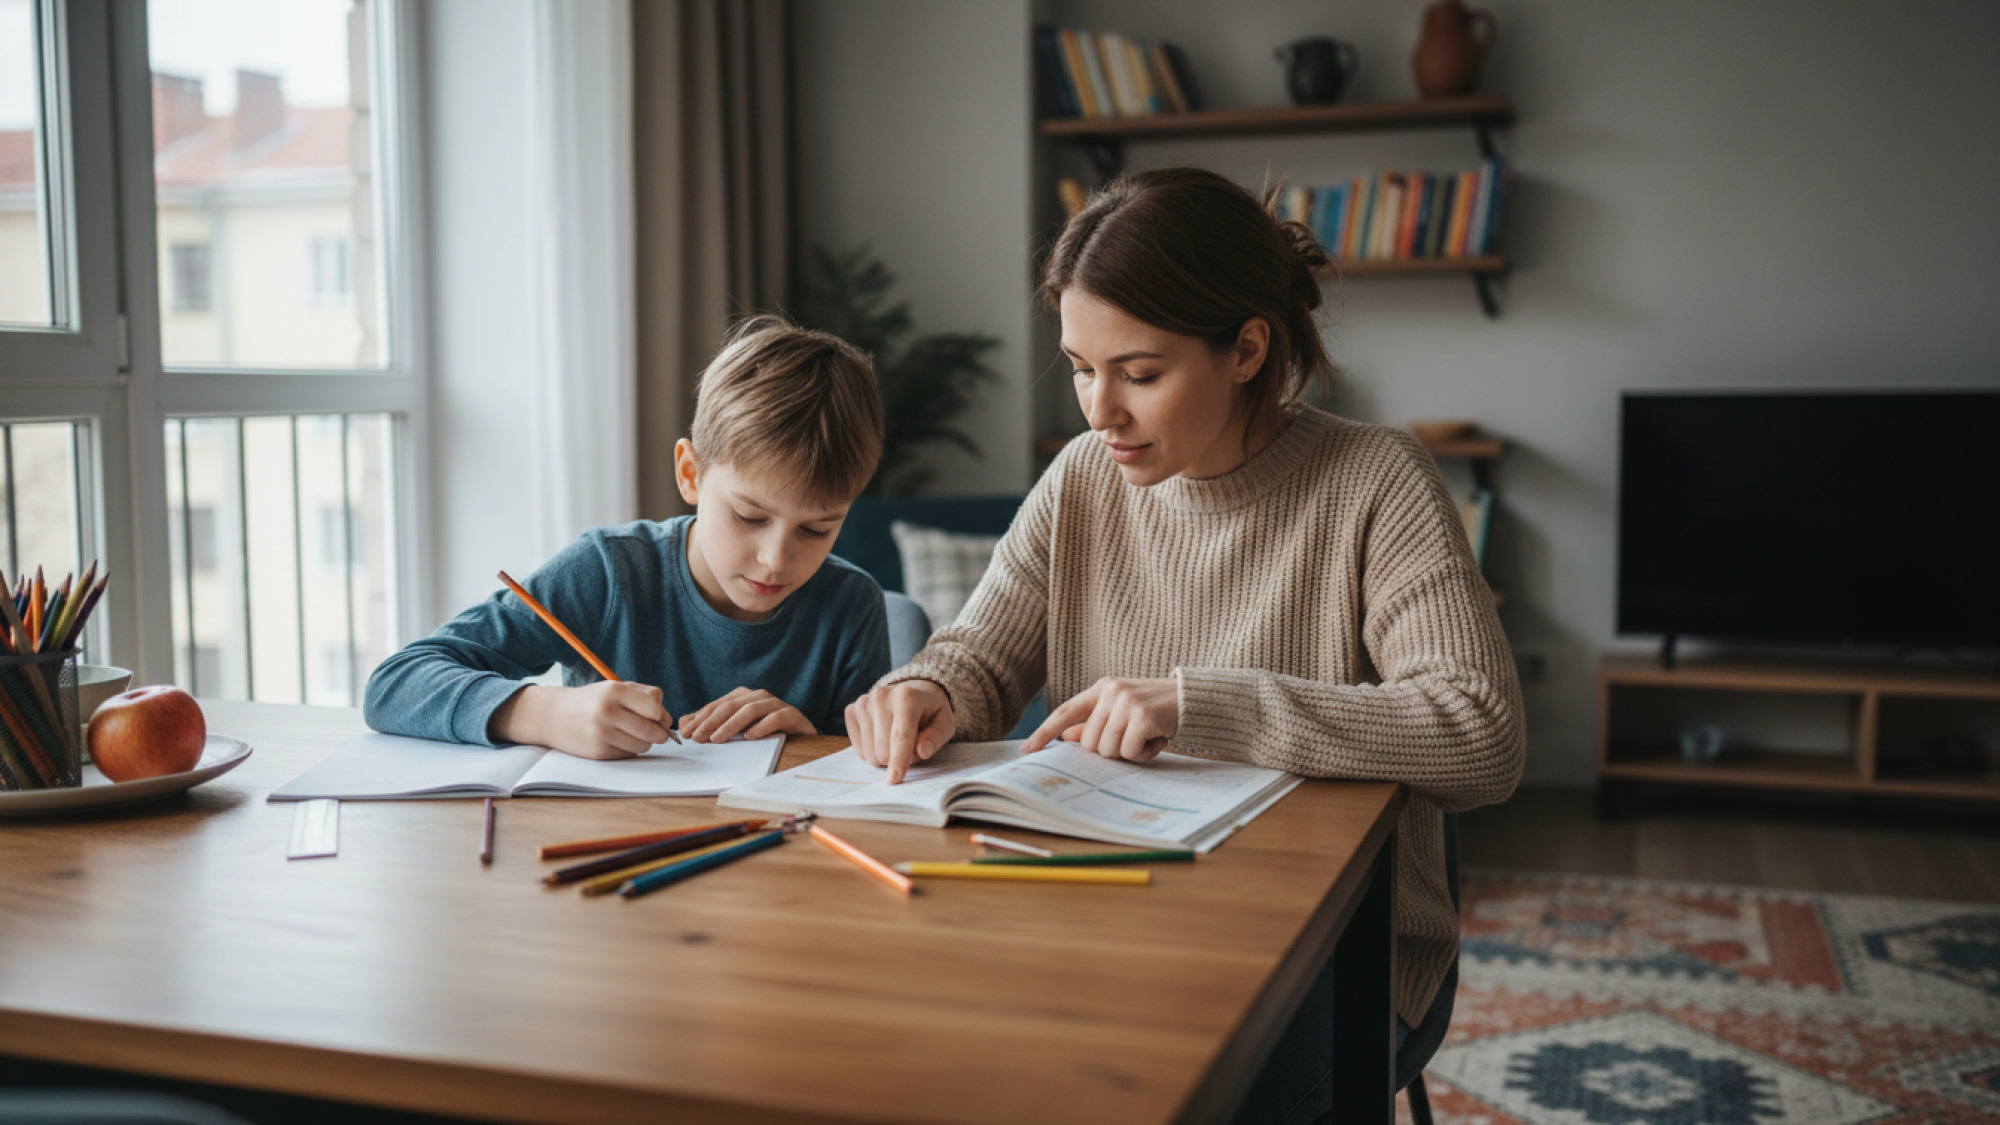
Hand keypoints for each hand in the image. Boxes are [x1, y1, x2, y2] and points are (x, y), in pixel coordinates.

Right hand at [492, 682, 673, 759]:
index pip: (655, 708)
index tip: (660, 719)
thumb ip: (646, 697)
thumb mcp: (617, 688)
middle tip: (657, 733)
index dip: (663, 716)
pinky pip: (628, 755)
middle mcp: (607, 711)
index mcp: (614, 691)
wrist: (555, 716)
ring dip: (644, 743)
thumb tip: (667, 721)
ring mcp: (601, 733)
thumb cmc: (594, 700)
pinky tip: (617, 740)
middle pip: (651, 730)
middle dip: (659, 734)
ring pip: (642, 746)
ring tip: (633, 734)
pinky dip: (629, 750)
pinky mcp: (598, 752)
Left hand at [679, 687, 816, 741]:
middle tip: (697, 738)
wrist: (800, 735)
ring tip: (717, 739)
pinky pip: (775, 717)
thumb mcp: (735, 729)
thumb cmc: (764, 731)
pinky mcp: (791, 714)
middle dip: (710, 722)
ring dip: (731, 724)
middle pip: (730, 706)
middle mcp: (758, 696)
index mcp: (742, 697)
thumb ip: (710, 725)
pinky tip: (750, 737)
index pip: (716, 706)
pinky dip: (762, 726)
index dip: (699, 719)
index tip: (685, 734)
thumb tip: (683, 723)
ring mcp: (775, 703)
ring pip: (750, 710)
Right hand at [845, 680, 955, 784]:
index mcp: (906, 697)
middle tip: (909, 747)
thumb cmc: (929, 711)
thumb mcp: (944, 723)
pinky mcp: (851, 711)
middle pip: (882, 750)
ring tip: (895, 740)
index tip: (894, 781)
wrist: (911, 691)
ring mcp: (863, 703)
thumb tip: (922, 751)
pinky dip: (871, 750)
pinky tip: (881, 736)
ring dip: (884, 756)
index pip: (900, 737)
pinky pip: (858, 748)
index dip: (898, 762)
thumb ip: (935, 737)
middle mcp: (880, 697)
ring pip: (869, 753)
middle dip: (896, 759)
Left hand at [1022, 677, 1178, 763]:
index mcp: (1101, 688)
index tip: (1027, 750)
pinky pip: (1129, 752)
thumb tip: (1065, 737)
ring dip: (1129, 753)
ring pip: (1108, 750)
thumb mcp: (1122, 712)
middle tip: (1133, 738)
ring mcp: (1126, 701)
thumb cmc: (1156, 710)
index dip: (1044, 732)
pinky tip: (1157, 738)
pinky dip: (1144, 753)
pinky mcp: (1143, 715)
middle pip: (1089, 744)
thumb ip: (1094, 723)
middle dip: (1110, 750)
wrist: (1194, 699)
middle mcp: (1110, 691)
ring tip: (1147, 737)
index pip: (1065, 712)